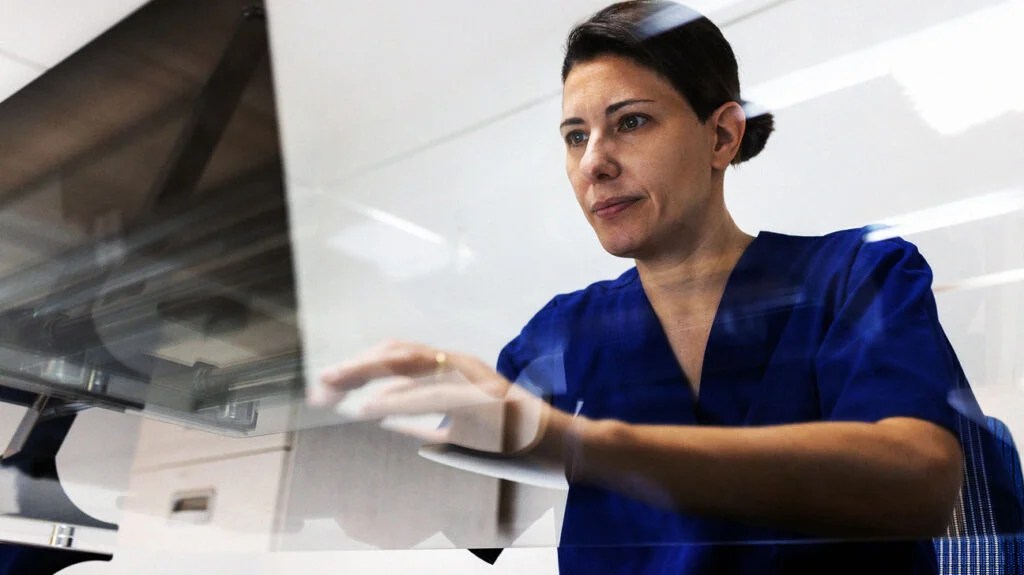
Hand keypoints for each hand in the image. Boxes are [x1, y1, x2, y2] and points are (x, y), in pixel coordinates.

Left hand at [315, 341, 551, 455]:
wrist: (560, 446)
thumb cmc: (509, 440)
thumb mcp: (456, 430)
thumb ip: (422, 422)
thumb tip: (383, 421)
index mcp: (453, 369)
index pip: (399, 358)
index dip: (361, 367)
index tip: (328, 387)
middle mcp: (460, 364)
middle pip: (398, 353)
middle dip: (356, 366)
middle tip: (321, 382)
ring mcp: (473, 377)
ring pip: (412, 364)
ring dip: (369, 374)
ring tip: (336, 389)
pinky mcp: (483, 398)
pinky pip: (434, 395)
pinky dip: (400, 399)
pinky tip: (373, 406)